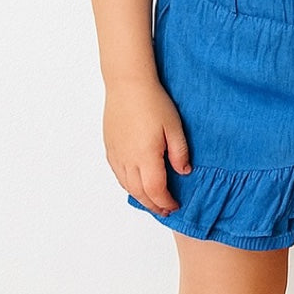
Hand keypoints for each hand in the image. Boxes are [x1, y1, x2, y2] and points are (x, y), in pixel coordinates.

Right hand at [102, 78, 190, 215]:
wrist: (128, 85)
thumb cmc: (153, 102)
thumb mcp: (174, 127)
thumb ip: (180, 153)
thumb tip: (183, 172)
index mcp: (146, 156)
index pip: (156, 190)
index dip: (166, 202)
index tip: (175, 205)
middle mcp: (128, 160)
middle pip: (140, 193)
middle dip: (154, 204)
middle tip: (165, 209)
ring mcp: (116, 155)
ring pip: (127, 186)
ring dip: (140, 197)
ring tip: (153, 200)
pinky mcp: (110, 148)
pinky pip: (118, 175)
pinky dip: (128, 185)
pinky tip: (136, 183)